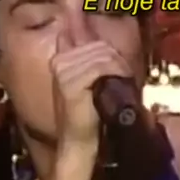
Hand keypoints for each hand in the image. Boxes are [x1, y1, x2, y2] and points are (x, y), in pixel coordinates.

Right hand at [51, 33, 133, 150]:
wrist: (82, 142)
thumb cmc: (91, 113)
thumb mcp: (92, 80)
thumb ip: (95, 59)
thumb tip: (101, 38)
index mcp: (62, 57)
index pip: (91, 38)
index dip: (109, 53)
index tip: (114, 68)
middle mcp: (60, 60)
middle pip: (101, 47)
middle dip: (116, 63)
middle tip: (120, 84)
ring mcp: (63, 69)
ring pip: (104, 55)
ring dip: (118, 71)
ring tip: (117, 89)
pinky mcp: (69, 81)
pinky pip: (102, 67)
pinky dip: (115, 76)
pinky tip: (113, 91)